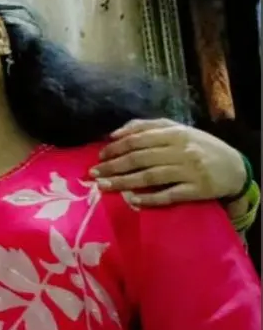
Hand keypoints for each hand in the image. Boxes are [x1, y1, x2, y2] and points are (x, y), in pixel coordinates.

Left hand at [93, 119, 248, 205]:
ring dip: (123, 182)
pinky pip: (168, 195)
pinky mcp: (196, 190)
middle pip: (140, 159)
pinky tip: (132, 201)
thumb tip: (115, 133)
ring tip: (103, 186)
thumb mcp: (178, 130)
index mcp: (175, 133)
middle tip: (93, 173)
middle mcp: (181, 151)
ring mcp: (189, 171)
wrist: (236, 168)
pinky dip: (149, 199)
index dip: (116, 148)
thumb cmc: (200, 147)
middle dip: (113, 166)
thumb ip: (147, 127)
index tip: (99, 156)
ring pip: (149, 177)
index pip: (138, 140)